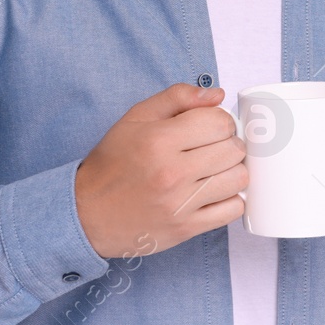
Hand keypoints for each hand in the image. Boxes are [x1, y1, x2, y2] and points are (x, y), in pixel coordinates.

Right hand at [74, 83, 247, 257]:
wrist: (86, 212)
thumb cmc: (113, 162)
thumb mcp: (136, 118)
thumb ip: (177, 97)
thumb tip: (218, 95)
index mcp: (159, 140)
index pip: (220, 122)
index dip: (220, 120)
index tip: (210, 127)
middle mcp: (172, 173)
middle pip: (234, 149)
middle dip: (229, 143)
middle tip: (213, 148)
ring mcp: (181, 204)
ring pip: (238, 178)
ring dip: (232, 170)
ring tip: (216, 169)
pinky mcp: (186, 229)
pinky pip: (233, 210)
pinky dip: (231, 198)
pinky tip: (215, 192)